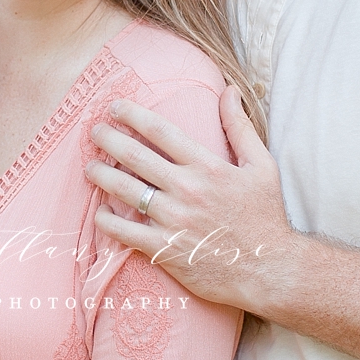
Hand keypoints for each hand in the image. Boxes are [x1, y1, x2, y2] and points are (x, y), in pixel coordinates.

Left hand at [87, 88, 296, 316]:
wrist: (269, 270)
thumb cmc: (265, 217)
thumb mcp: (262, 166)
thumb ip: (240, 126)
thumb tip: (229, 89)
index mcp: (207, 166)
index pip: (160, 131)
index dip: (133, 115)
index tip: (116, 107)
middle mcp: (186, 189)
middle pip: (134, 156)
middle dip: (108, 139)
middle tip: (94, 131)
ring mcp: (173, 220)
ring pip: (124, 190)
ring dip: (101, 175)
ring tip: (90, 167)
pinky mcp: (164, 249)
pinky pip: (123, 231)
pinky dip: (106, 220)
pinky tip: (100, 212)